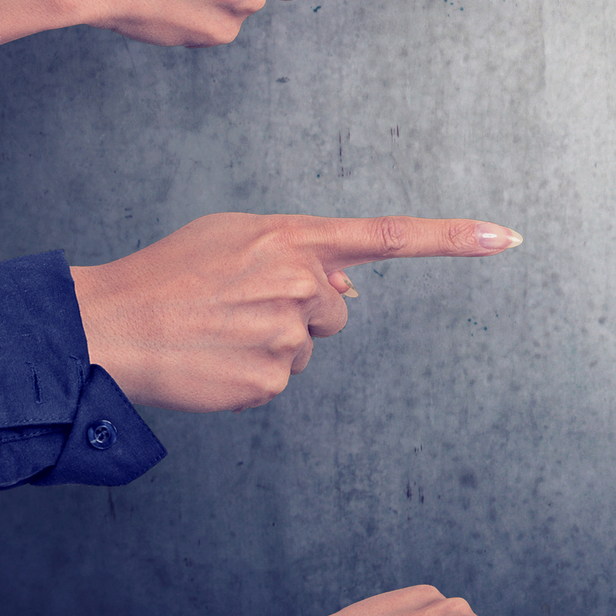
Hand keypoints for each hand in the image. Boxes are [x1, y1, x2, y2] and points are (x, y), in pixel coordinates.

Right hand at [69, 212, 524, 410]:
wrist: (108, 327)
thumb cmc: (169, 275)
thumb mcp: (234, 237)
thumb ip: (299, 250)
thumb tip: (352, 283)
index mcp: (294, 237)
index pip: (390, 234)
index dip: (453, 237)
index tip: (507, 237)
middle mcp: (301, 281)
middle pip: (337, 308)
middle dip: (300, 309)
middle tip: (238, 306)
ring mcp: (287, 333)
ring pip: (309, 346)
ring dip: (273, 342)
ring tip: (219, 331)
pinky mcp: (270, 380)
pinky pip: (281, 379)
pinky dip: (252, 374)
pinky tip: (214, 361)